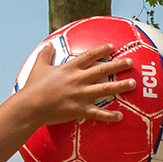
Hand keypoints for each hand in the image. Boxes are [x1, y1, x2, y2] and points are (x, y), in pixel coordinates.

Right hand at [13, 42, 133, 125]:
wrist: (30, 106)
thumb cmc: (33, 87)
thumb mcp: (38, 67)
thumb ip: (45, 55)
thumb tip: (47, 44)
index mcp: (69, 68)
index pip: (89, 56)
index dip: (102, 50)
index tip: (112, 47)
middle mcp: (78, 79)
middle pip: (102, 70)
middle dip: (118, 65)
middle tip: (131, 62)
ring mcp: (80, 95)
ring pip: (105, 89)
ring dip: (120, 86)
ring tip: (132, 84)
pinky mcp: (79, 109)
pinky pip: (98, 113)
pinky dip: (110, 115)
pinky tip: (121, 116)